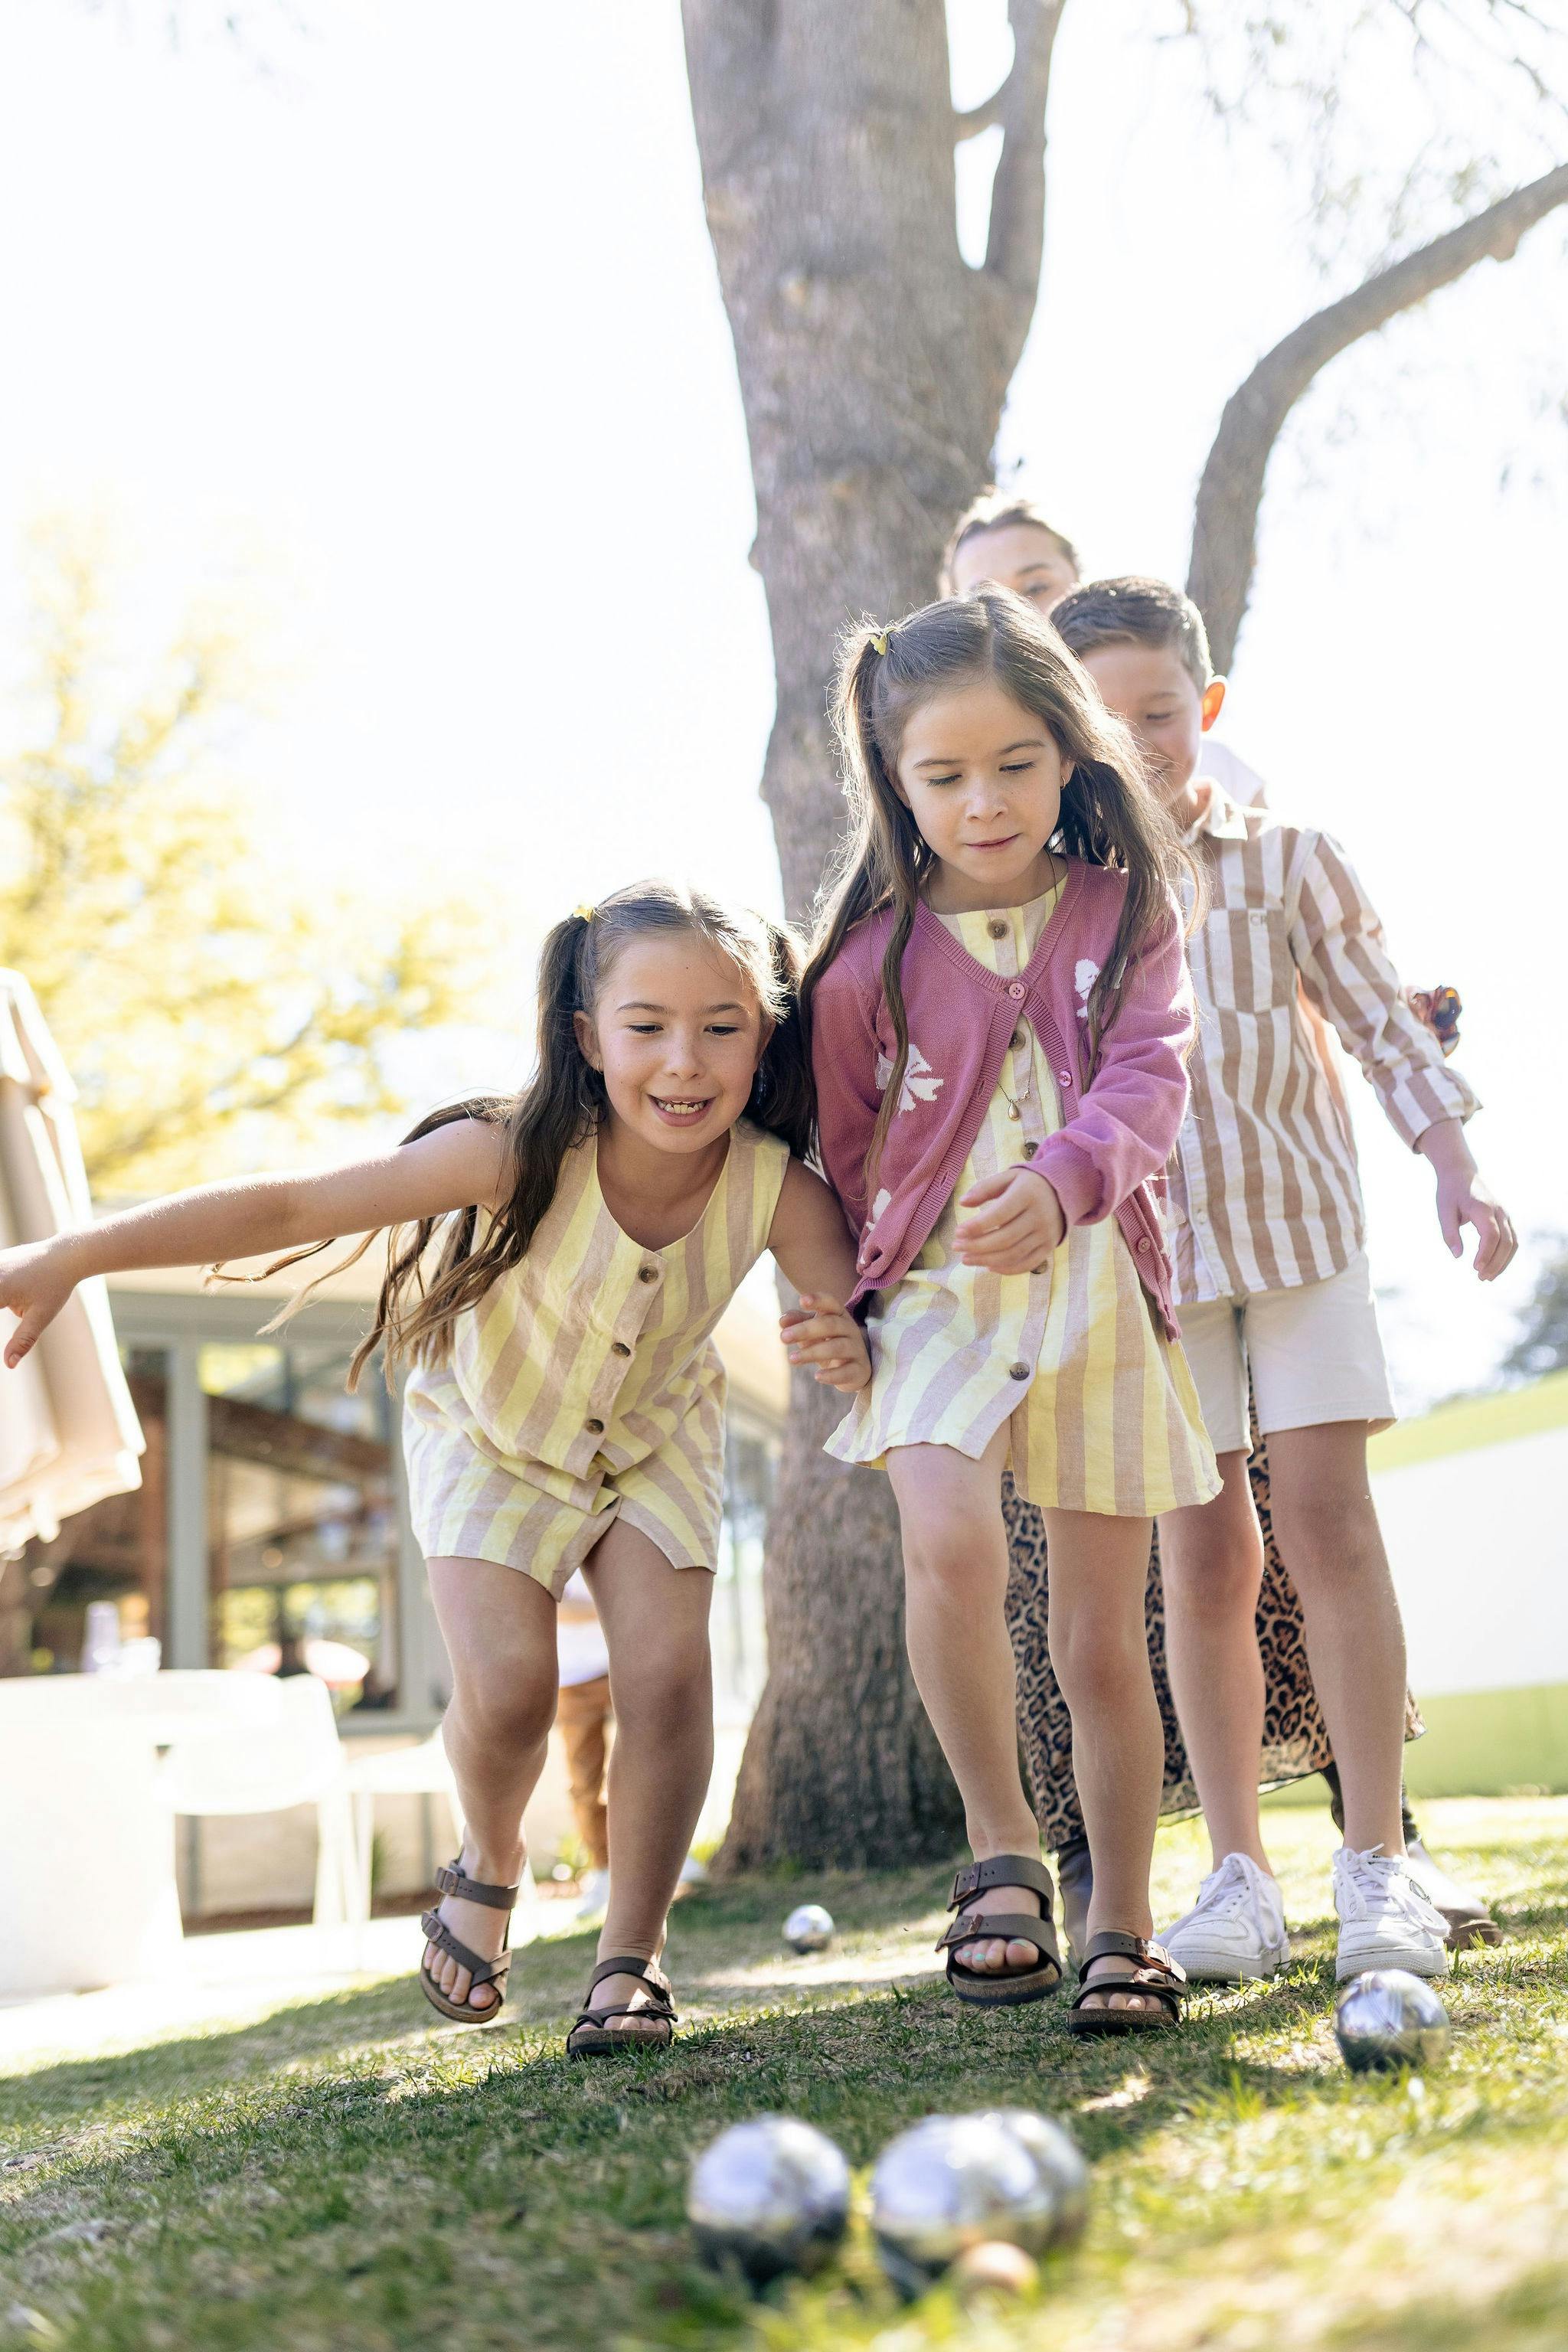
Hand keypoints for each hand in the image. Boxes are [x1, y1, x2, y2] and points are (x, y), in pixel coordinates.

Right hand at [0, 1239, 80, 1368]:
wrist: (67, 1255)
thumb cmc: (56, 1286)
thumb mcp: (41, 1316)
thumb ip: (23, 1340)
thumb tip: (9, 1364)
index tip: (17, 1316)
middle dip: (1, 1306)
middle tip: (15, 1309)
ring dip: (2, 1301)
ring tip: (21, 1303)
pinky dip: (1, 1294)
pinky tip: (18, 1296)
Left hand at [780, 1294, 870, 1392]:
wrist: (854, 1369)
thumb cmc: (829, 1343)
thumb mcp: (813, 1332)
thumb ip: (798, 1322)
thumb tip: (783, 1320)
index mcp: (839, 1315)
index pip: (831, 1303)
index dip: (818, 1300)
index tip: (801, 1301)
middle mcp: (851, 1329)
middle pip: (830, 1325)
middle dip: (806, 1330)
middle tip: (783, 1337)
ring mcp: (857, 1349)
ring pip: (837, 1347)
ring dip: (813, 1352)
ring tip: (792, 1359)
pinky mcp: (859, 1370)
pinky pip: (847, 1371)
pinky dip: (832, 1375)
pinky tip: (817, 1377)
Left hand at [954, 1168, 1064, 1272]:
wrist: (1063, 1191)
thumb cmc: (1027, 1184)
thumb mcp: (1008, 1177)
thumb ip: (984, 1188)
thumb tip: (963, 1202)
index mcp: (1028, 1194)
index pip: (999, 1215)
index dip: (977, 1226)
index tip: (957, 1232)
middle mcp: (1039, 1216)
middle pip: (1005, 1239)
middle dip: (977, 1246)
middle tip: (957, 1247)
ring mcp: (1046, 1234)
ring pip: (1013, 1254)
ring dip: (986, 1260)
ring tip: (966, 1259)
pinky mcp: (1049, 1247)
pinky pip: (1027, 1264)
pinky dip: (1006, 1269)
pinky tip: (988, 1266)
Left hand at [1434, 1169, 1515, 1281]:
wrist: (1461, 1173)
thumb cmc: (1450, 1192)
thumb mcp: (1444, 1211)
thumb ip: (1450, 1233)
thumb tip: (1457, 1256)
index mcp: (1483, 1208)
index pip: (1491, 1235)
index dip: (1486, 1253)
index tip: (1475, 1268)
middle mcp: (1499, 1211)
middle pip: (1505, 1241)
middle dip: (1495, 1262)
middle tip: (1481, 1278)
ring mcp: (1505, 1214)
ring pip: (1513, 1242)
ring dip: (1503, 1262)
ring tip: (1488, 1277)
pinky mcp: (1505, 1219)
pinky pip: (1512, 1240)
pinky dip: (1506, 1255)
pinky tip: (1494, 1267)